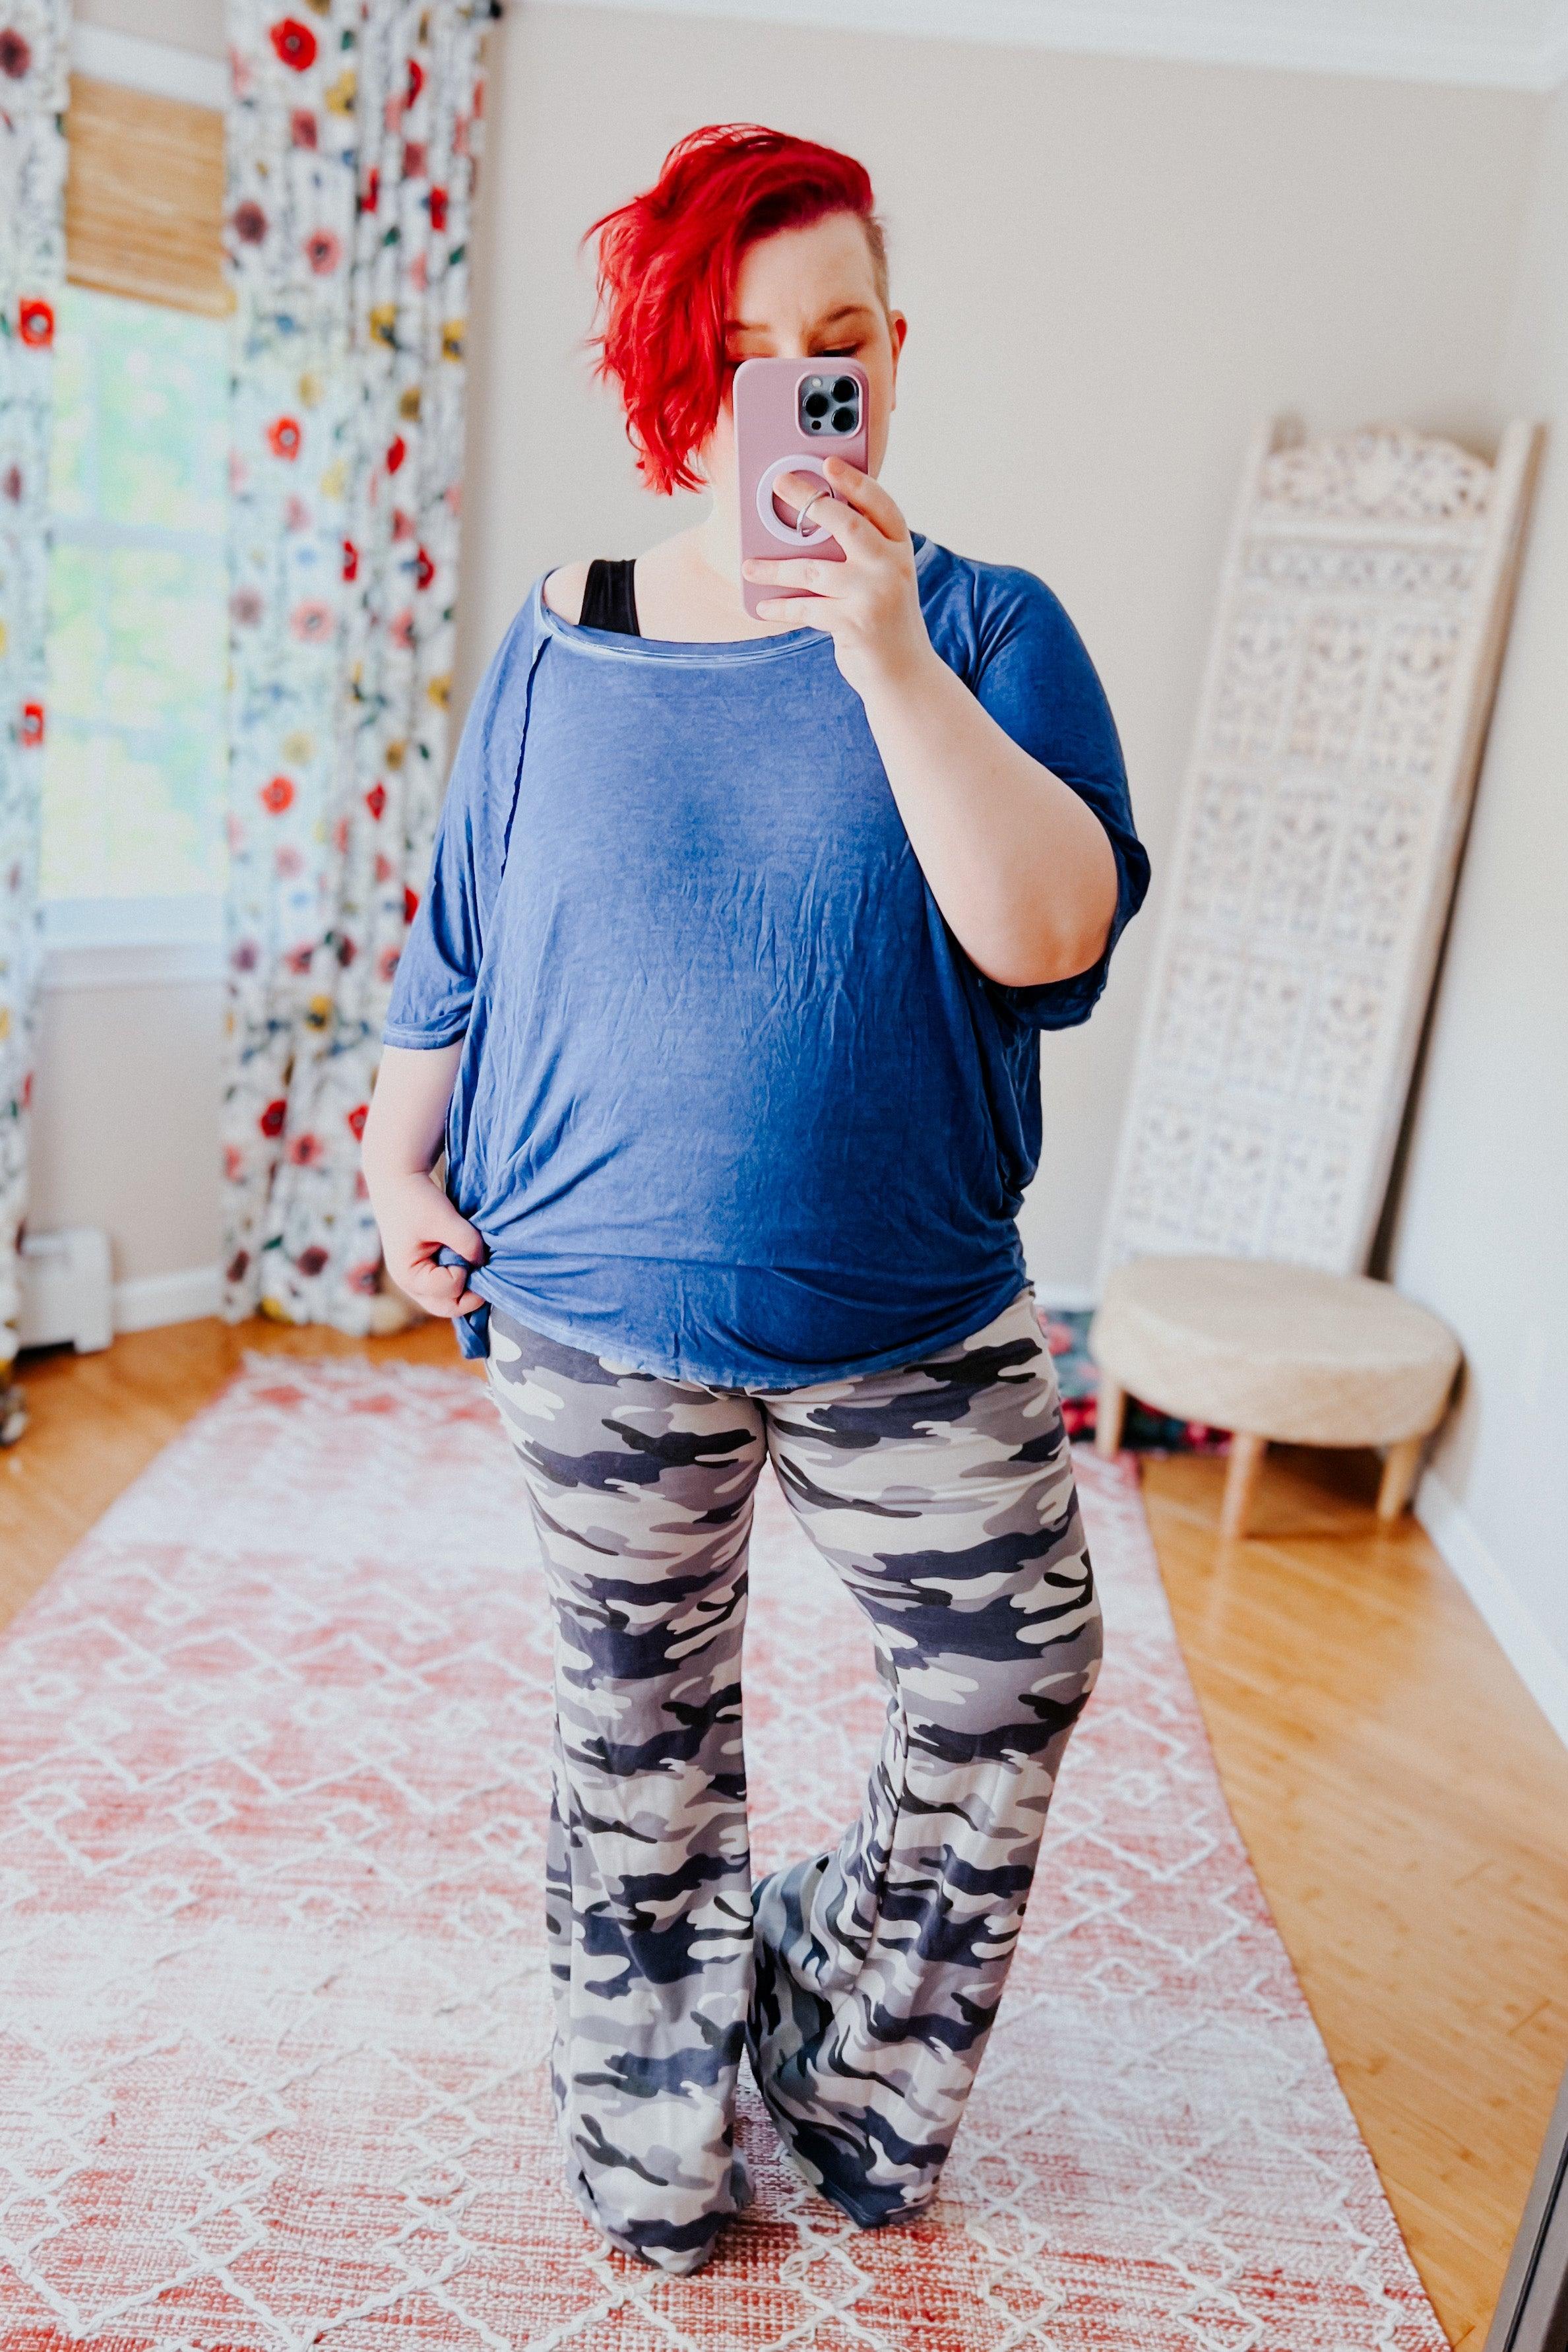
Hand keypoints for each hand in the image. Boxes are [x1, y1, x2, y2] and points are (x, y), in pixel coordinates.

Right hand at [371, 1169, 485, 1319]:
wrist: (398, 1179)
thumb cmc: (415, 1198)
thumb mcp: (444, 1218)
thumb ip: (466, 1242)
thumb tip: (484, 1261)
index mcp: (408, 1275)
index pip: (448, 1291)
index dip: (465, 1275)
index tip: (469, 1252)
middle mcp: (409, 1283)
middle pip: (446, 1307)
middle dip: (470, 1296)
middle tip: (488, 1277)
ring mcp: (416, 1278)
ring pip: (447, 1300)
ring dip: (466, 1288)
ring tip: (479, 1269)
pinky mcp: (424, 1268)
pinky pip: (445, 1285)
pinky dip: (461, 1279)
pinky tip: (471, 1263)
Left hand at [742, 456, 935, 698]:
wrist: (904, 676)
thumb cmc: (884, 622)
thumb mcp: (882, 581)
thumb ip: (858, 555)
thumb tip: (803, 531)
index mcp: (900, 550)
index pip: (882, 506)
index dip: (856, 482)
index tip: (829, 463)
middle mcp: (892, 567)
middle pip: (847, 524)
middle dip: (810, 500)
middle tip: (780, 483)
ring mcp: (875, 595)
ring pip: (814, 569)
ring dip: (775, 568)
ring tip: (748, 567)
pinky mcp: (856, 623)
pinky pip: (807, 608)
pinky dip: (781, 607)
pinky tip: (762, 606)